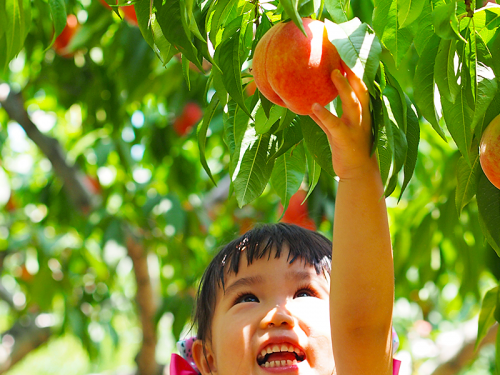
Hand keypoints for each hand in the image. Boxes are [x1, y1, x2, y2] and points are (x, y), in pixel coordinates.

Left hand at [310, 62, 376, 179]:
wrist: (358, 173)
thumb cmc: (348, 149)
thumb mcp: (337, 130)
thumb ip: (325, 118)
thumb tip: (310, 105)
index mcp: (362, 113)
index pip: (360, 87)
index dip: (354, 71)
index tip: (345, 53)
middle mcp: (362, 117)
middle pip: (361, 90)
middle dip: (354, 73)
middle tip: (343, 55)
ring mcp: (356, 128)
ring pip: (352, 103)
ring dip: (343, 88)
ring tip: (332, 73)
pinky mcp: (345, 139)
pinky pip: (334, 124)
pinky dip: (324, 114)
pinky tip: (313, 106)